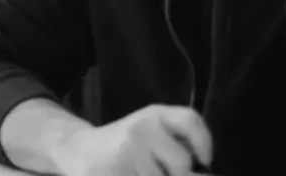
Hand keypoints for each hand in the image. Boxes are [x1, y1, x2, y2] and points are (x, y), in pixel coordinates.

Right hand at [56, 104, 212, 175]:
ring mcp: (127, 152)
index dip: (204, 142)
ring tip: (140, 172)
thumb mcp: (153, 134)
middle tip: (160, 170)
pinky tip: (131, 175)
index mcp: (155, 115)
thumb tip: (204, 172)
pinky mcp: (116, 172)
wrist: (81, 151)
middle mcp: (141, 129)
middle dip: (177, 174)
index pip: (190, 120)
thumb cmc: (127, 146)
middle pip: (182, 163)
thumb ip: (179, 145)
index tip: (204, 161)